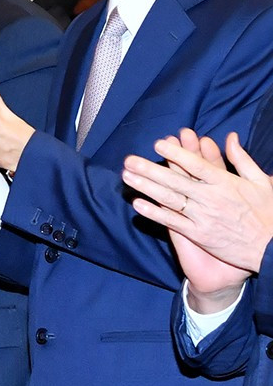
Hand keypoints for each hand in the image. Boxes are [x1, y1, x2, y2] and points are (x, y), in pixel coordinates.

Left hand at [126, 129, 272, 287]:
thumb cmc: (268, 212)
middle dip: (150, 169)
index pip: (196, 164)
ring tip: (127, 177)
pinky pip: (172, 222)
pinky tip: (138, 204)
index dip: (176, 153)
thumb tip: (230, 137)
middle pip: (175, 180)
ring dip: (146, 187)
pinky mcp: (199, 234)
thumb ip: (242, 159)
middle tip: (129, 160)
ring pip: (170, 199)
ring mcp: (203, 217)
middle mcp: (211, 198)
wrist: (271, 248)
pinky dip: (155, 213)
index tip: (158, 144)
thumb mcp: (261, 181)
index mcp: (226, 182)